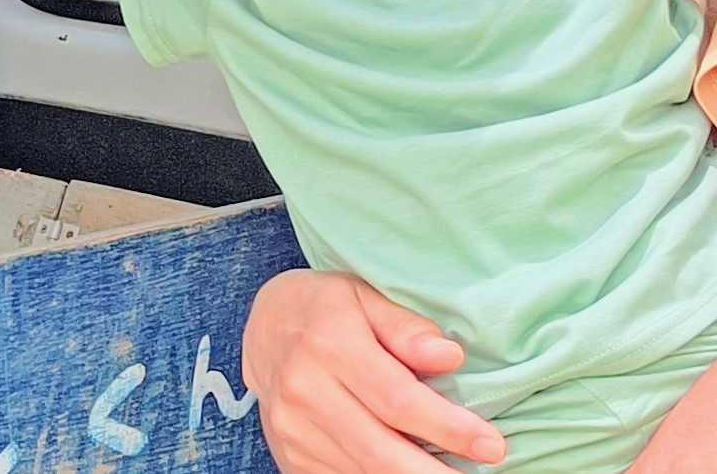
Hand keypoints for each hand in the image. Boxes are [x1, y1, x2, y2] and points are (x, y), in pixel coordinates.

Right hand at [244, 270, 505, 472]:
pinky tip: (408, 469)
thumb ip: (406, 327)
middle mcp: (303, 389)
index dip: (450, 428)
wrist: (262, 326)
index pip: (398, 399)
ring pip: (364, 473)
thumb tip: (450, 357)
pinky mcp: (290, 455)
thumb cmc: (325, 308)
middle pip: (381, 451)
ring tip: (447, 472)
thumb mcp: (364, 296)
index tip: (491, 445)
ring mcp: (292, 428)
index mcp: (327, 343)